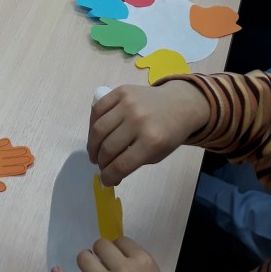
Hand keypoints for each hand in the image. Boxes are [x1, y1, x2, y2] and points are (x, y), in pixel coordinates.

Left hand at [52, 238, 196, 271]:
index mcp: (143, 262)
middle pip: (101, 245)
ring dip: (86, 260)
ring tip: (89, 266)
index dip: (119, 248)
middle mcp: (124, 271)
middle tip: (105, 264)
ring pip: (85, 259)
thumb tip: (117, 258)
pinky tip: (56, 270)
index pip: (121, 240)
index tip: (119, 258)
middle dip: (102, 252)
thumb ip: (137, 266)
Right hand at [88, 84, 208, 186]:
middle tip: (101, 166)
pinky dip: (92, 124)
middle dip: (101, 162)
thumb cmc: (168, 133)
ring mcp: (128, 103)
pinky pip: (98, 109)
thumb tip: (109, 175)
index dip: (109, 176)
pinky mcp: (121, 91)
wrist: (178, 103)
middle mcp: (139, 120)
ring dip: (92, 146)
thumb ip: (133, 163)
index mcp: (152, 141)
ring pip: (98, 129)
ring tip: (95, 153)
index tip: (105, 180)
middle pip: (108, 147)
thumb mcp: (157, 154)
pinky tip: (95, 134)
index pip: (121, 165)